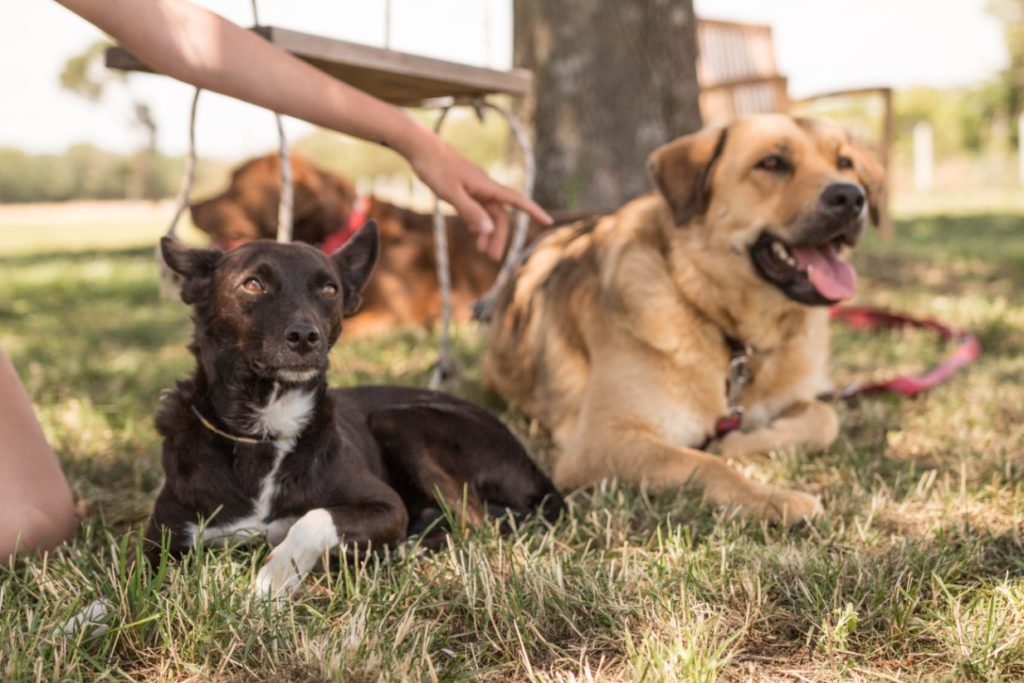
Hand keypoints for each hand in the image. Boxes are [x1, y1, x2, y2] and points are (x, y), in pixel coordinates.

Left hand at [405, 131, 552, 259]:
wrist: (420, 146)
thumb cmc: (434, 167)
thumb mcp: (451, 193)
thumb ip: (469, 211)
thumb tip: (488, 230)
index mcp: (486, 186)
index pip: (517, 200)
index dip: (533, 211)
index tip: (548, 221)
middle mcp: (485, 186)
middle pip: (500, 215)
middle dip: (499, 236)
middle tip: (491, 257)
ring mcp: (475, 186)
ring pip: (488, 212)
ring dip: (487, 232)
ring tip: (481, 251)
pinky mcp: (465, 186)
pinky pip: (478, 207)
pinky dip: (478, 221)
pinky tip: (472, 232)